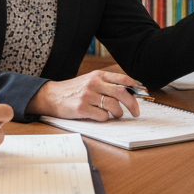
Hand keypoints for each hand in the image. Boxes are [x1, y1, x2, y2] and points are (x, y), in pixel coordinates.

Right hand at [26, 70, 140, 120]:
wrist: (52, 96)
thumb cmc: (74, 90)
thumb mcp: (90, 80)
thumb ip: (107, 84)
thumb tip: (129, 91)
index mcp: (98, 75)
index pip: (123, 79)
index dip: (135, 88)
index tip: (141, 94)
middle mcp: (94, 83)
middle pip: (122, 93)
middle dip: (133, 104)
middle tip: (135, 112)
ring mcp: (87, 96)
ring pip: (113, 106)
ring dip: (118, 113)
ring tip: (115, 115)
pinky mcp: (82, 108)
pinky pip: (102, 116)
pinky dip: (105, 118)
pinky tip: (99, 116)